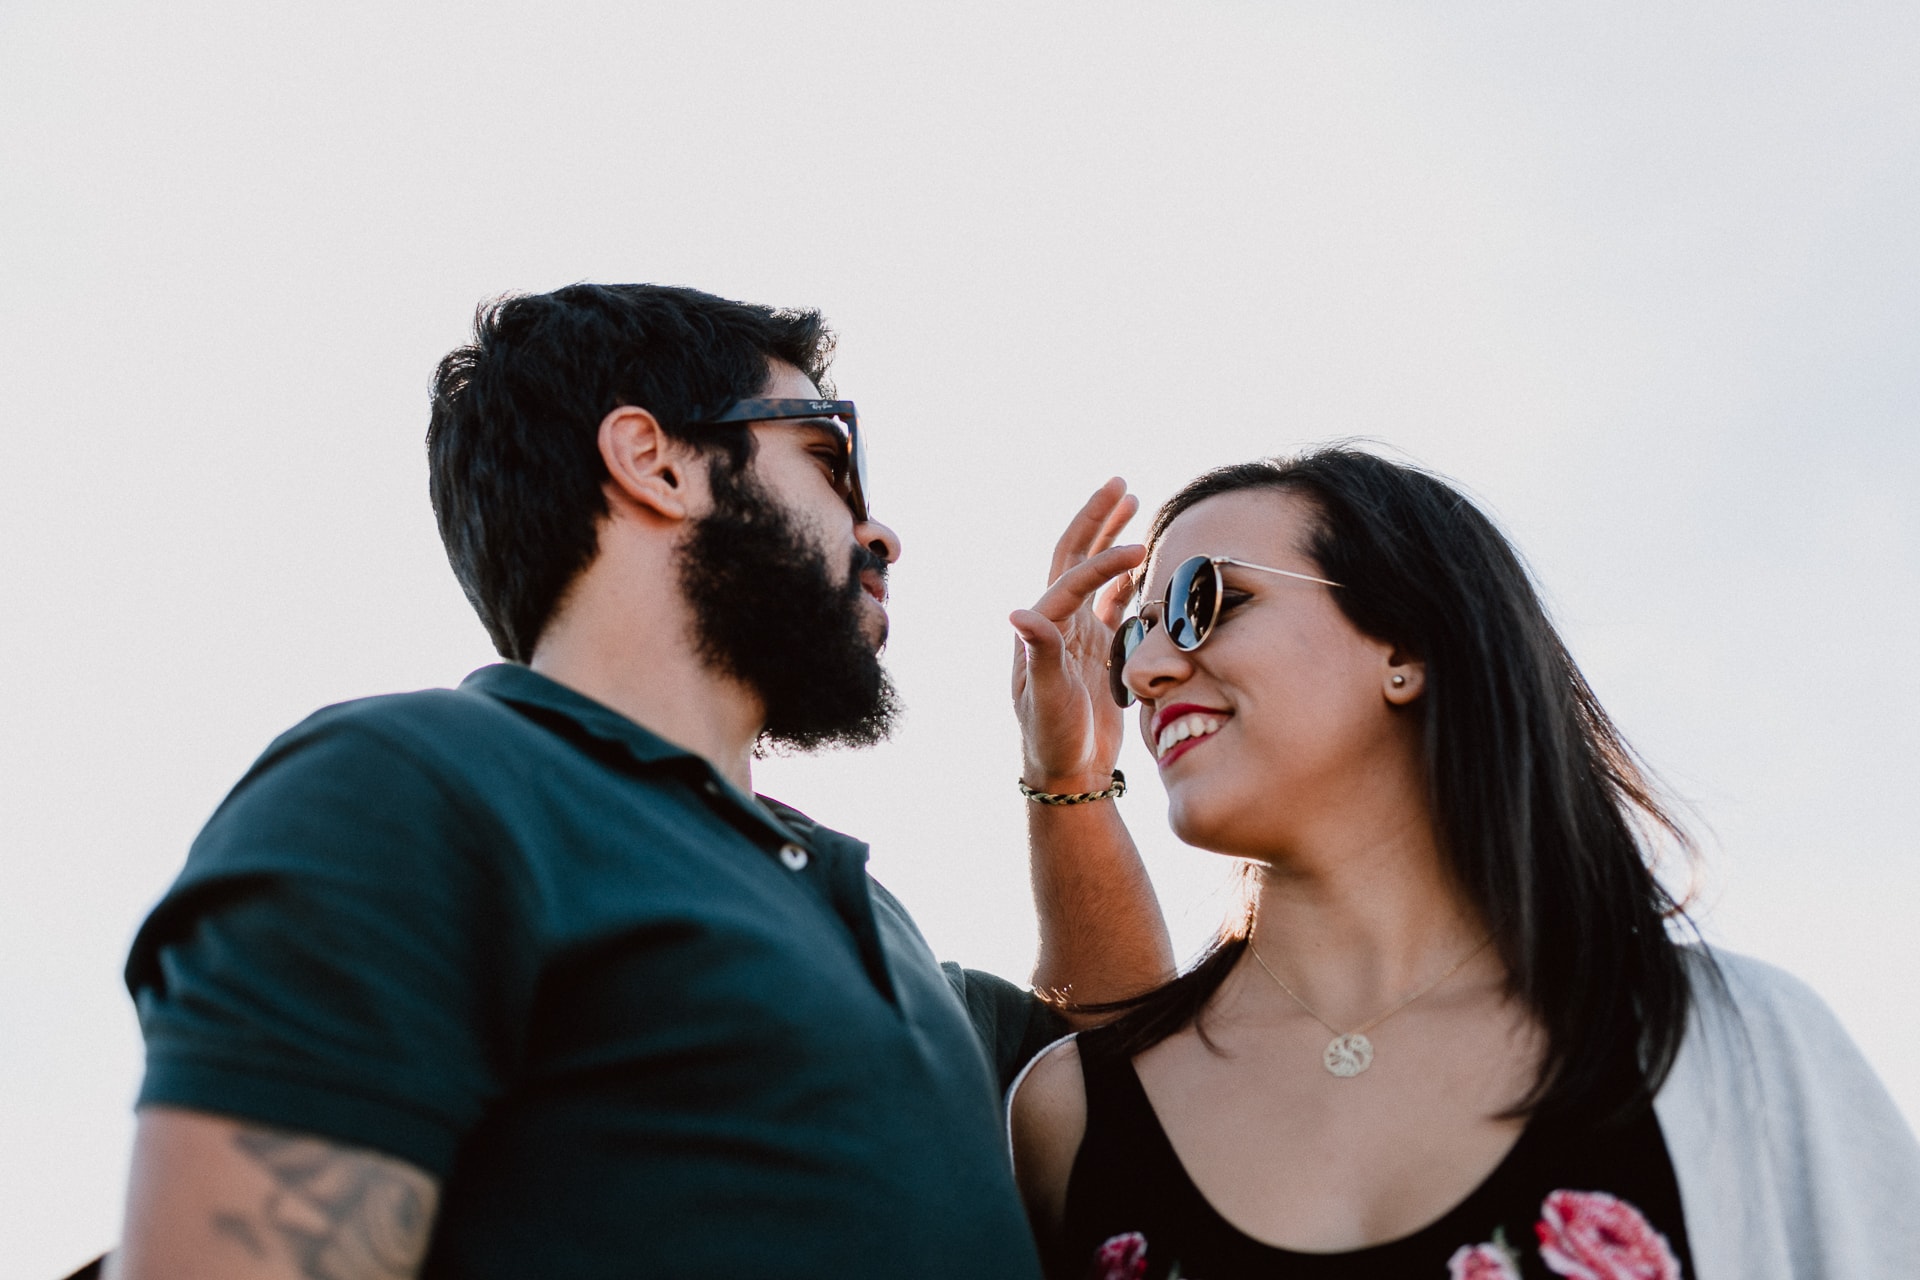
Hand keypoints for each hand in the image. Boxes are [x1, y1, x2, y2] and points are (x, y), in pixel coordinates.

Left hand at [1010, 478, 1146, 790]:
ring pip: (1095, 573)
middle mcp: (1058, 621)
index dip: (1105, 562)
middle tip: (1121, 482)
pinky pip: (1113, 601)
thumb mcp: (1045, 699)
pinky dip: (1127, 576)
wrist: (1065, 770)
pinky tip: (1143, 559)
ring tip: (1133, 502)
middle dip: (1097, 518)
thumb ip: (1038, 655)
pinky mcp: (1097, 648)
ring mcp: (1078, 632)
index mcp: (1043, 628)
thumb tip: (1017, 611)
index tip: (1140, 549)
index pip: (1073, 579)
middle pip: (1075, 555)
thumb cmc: (1051, 737)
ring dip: (1111, 538)